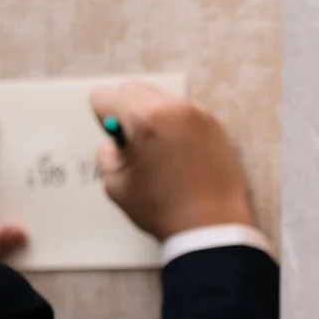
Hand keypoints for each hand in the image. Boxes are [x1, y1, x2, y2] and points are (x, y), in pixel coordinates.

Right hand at [88, 82, 252, 241]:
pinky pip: (183, 113)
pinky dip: (174, 125)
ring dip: (151, 116)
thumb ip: (107, 153)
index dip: (102, 118)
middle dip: (125, 111)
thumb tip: (115, 140)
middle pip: (134, 90)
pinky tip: (178, 155)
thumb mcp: (116, 184)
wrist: (212, 228)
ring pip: (160, 99)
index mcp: (146, 118)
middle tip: (133, 145)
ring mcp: (199, 114)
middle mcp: (175, 108)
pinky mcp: (216, 125)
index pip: (105, 96)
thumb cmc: (162, 209)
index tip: (114, 139)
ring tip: (157, 153)